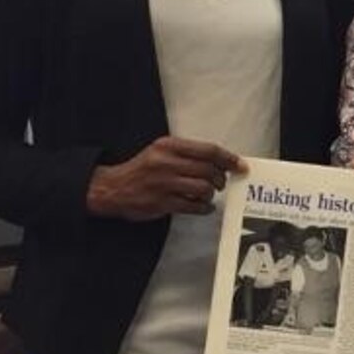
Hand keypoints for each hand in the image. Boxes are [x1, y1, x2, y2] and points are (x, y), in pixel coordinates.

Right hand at [85, 138, 242, 219]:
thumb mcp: (161, 151)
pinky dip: (204, 207)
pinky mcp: (162, 203)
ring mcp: (164, 183)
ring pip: (203, 188)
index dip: (228, 158)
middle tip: (220, 183)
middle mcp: (167, 162)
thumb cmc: (141, 169)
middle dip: (220, 178)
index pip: (208, 150)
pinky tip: (203, 207)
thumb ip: (187, 153)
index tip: (240, 165)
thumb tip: (219, 161)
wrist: (113, 188)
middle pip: (209, 170)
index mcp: (169, 146)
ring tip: (207, 194)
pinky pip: (193, 206)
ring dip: (211, 193)